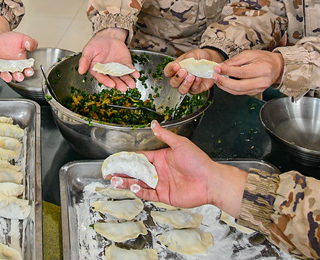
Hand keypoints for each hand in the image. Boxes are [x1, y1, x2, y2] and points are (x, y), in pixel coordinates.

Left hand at [0, 31, 37, 81]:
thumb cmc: (10, 39)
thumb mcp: (22, 39)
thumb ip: (29, 42)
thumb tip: (31, 46)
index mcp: (21, 62)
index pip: (27, 69)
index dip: (28, 71)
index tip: (29, 71)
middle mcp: (12, 67)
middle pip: (16, 75)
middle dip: (18, 77)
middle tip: (19, 76)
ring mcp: (3, 68)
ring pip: (5, 75)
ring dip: (7, 77)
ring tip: (8, 77)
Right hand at [78, 28, 137, 90]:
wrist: (107, 37)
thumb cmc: (95, 44)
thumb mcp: (88, 50)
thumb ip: (84, 61)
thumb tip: (80, 71)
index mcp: (97, 70)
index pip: (102, 78)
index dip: (107, 81)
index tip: (112, 84)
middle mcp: (108, 72)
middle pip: (114, 79)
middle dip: (119, 84)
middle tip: (124, 88)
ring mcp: (117, 69)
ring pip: (122, 77)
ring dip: (128, 81)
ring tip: (132, 85)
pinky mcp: (125, 64)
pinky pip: (129, 69)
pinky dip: (133, 72)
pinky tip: (137, 75)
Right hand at [106, 122, 246, 217]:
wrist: (210, 180)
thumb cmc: (198, 161)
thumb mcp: (180, 144)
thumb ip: (164, 135)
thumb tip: (154, 124)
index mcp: (161, 158)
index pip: (140, 158)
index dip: (127, 159)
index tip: (115, 159)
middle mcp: (159, 171)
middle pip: (136, 172)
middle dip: (122, 172)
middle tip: (108, 172)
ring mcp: (161, 184)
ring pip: (139, 183)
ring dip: (126, 182)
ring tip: (114, 181)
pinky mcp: (164, 196)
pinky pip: (148, 193)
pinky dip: (139, 191)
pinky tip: (132, 186)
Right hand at [164, 49, 223, 94]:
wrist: (212, 59)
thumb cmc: (200, 56)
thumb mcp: (193, 54)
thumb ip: (187, 59)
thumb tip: (183, 65)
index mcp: (176, 69)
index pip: (167, 72)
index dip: (170, 70)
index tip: (176, 66)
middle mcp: (180, 78)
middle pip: (173, 83)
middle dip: (177, 78)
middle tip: (184, 71)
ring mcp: (188, 85)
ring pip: (181, 90)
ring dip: (185, 84)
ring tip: (191, 76)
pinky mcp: (196, 88)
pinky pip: (193, 89)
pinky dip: (195, 84)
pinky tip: (198, 78)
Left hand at [213, 50, 283, 94]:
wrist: (277, 67)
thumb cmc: (264, 59)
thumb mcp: (250, 54)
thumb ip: (235, 60)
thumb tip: (222, 66)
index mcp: (262, 69)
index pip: (241, 72)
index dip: (227, 71)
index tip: (217, 68)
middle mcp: (262, 81)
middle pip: (239, 86)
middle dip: (224, 82)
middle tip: (215, 76)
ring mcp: (259, 89)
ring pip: (238, 92)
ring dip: (225, 87)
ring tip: (217, 80)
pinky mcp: (255, 92)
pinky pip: (241, 93)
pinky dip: (230, 89)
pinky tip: (224, 84)